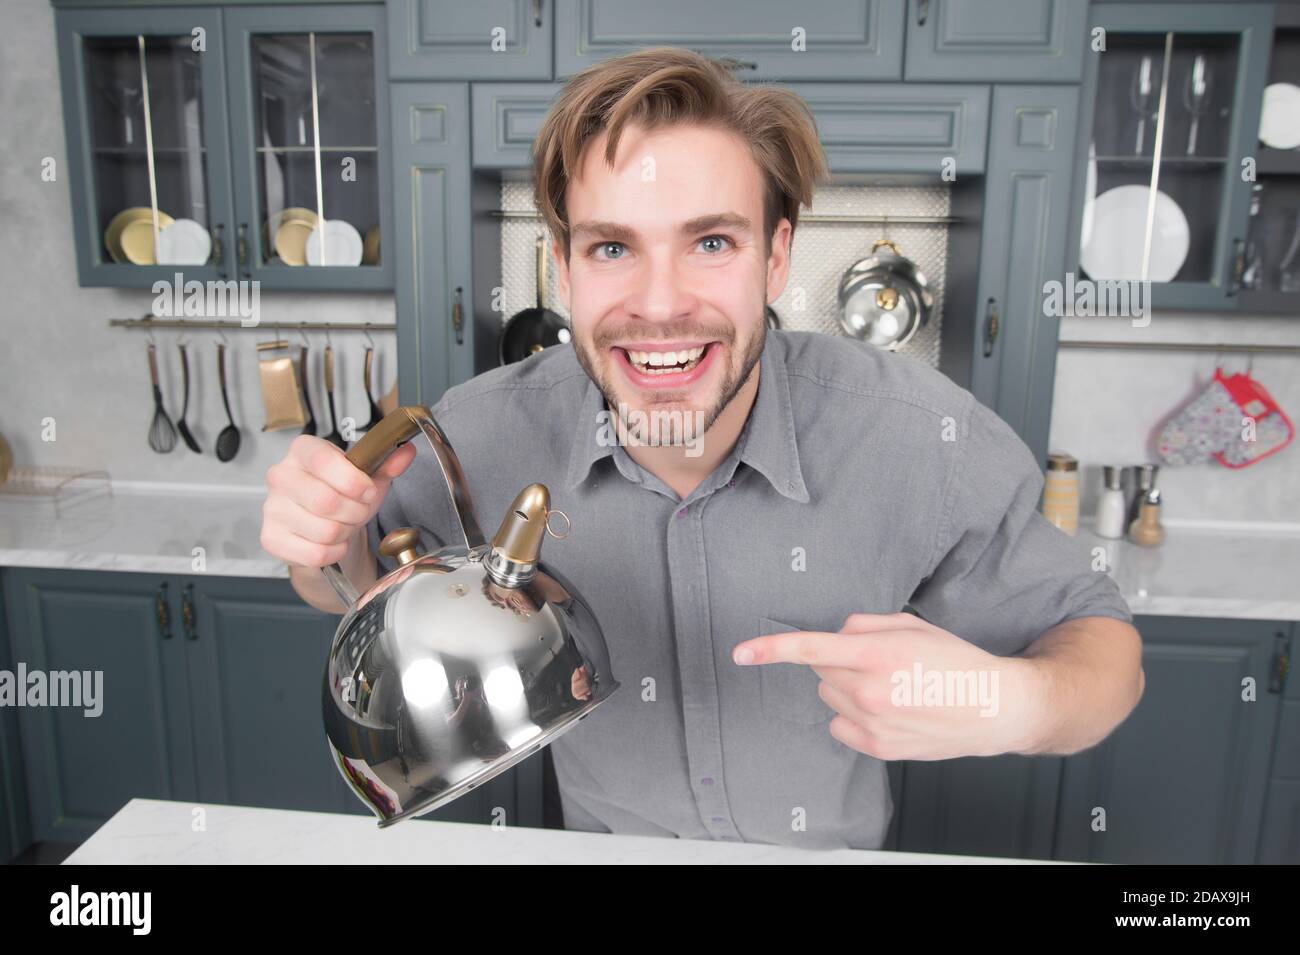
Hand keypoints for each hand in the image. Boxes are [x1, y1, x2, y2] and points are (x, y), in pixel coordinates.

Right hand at [260, 435, 415, 568]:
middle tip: (358, 511)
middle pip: (326, 501)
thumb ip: (387, 463)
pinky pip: (316, 553)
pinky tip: (333, 541)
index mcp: (302, 450)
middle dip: (355, 512)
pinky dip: (335, 551)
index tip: (368, 491)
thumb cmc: (343, 495)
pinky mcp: (271, 538)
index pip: (325, 461)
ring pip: (325, 530)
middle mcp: (280, 476)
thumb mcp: (368, 476)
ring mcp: (272, 508)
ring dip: (346, 532)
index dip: (355, 482)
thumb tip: (405, 451)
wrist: (323, 527)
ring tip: (344, 524)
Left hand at [732, 612, 1043, 759]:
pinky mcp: (877, 747)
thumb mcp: (912, 625)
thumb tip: (836, 633)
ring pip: (828, 696)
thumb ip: (865, 624)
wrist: (993, 707)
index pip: (812, 648)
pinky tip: (888, 709)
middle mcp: (869, 690)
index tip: (740, 653)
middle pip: (820, 669)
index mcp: (877, 654)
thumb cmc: (955, 662)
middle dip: (837, 660)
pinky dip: (853, 715)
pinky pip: (840, 725)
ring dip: (846, 687)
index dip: (771, 649)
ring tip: (890, 686)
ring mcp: (872, 723)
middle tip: (877, 661)